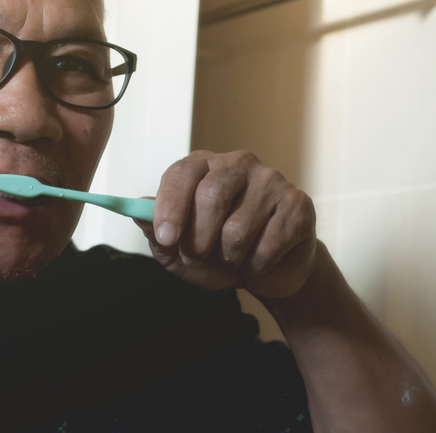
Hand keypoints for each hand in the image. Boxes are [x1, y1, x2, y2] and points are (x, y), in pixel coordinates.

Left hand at [136, 150, 317, 299]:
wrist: (269, 272)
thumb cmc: (219, 255)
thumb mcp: (179, 251)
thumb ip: (157, 231)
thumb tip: (137, 211)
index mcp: (205, 166)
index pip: (182, 172)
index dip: (170, 205)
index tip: (166, 238)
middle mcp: (240, 163)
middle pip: (211, 196)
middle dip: (198, 241)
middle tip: (199, 257)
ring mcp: (272, 181)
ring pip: (238, 229)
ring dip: (229, 258)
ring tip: (234, 258)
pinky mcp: (297, 204)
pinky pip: (268, 244)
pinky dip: (257, 264)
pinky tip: (261, 259)